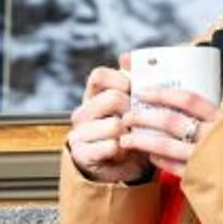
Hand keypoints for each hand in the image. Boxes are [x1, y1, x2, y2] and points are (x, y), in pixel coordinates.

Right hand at [64, 68, 149, 183]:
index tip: (136, 90)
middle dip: (134, 109)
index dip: (121, 80)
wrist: (123, 167)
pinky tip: (126, 152)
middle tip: (143, 119)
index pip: (99, 76)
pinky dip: (124, 149)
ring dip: (131, 132)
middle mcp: (83, 111)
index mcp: (93, 95)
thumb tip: (126, 56)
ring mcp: (79, 133)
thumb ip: (133, 80)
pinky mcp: (82, 153)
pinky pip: (110, 146)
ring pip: (114, 124)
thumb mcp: (134, 104)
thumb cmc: (132, 130)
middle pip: (112, 98)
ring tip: (135, 138)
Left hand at [123, 88, 222, 173]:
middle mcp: (214, 137)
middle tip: (127, 115)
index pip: (189, 99)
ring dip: (143, 141)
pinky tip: (151, 157)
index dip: (163, 93)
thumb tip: (186, 105)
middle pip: (171, 121)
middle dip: (144, 117)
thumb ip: (215, 120)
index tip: (143, 90)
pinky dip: (160, 161)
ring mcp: (206, 160)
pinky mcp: (201, 180)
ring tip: (126, 139)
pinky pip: (174, 168)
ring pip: (166, 146)